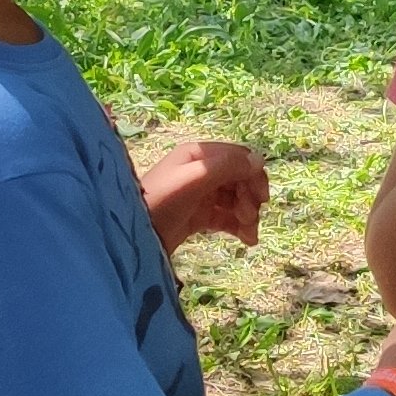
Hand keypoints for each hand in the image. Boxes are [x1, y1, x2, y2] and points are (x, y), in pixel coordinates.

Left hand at [140, 136, 268, 254]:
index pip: (239, 157)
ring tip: (249, 235)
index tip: (261, 198)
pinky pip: (226, 217)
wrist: (133, 236)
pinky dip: (239, 226)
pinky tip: (246, 240)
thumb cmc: (161, 201)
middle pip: (240, 179)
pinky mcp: (198, 217)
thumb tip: (258, 161)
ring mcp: (200, 195)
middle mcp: (201, 171)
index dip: (254, 175)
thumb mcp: (194, 178)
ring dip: (248, 215)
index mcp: (199, 155)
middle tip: (250, 217)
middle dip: (250, 197)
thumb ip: (227, 166)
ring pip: (236, 200)